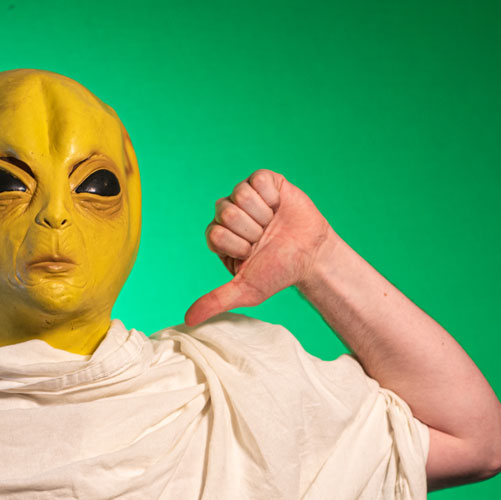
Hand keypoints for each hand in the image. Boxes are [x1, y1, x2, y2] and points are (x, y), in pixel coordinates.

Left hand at [184, 170, 333, 326]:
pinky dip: (271, 196)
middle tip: (264, 239)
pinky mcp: (264, 181)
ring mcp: (245, 195)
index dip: (238, 245)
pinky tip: (278, 207)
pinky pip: (257, 179)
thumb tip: (188, 320)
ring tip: (272, 223)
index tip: (252, 254)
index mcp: (219, 236)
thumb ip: (216, 300)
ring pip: (240, 194)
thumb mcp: (246, 290)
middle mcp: (228, 213)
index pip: (215, 233)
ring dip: (262, 214)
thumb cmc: (279, 272)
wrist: (312, 256)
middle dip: (251, 231)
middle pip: (226, 213)